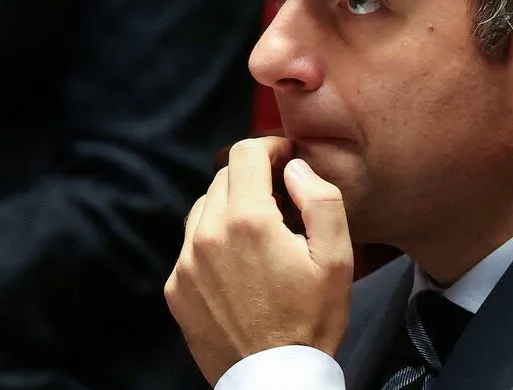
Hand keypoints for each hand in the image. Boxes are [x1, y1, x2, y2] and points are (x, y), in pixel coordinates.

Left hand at [164, 137, 354, 385]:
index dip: (269, 146)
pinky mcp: (175, 288)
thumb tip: (295, 168)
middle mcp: (207, 235)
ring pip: (203, 208)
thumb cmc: (311, 323)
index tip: (285, 157)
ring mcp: (185, 263)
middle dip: (252, 177)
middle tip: (279, 196)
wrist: (273, 382)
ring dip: (229, 205)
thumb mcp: (336, 260)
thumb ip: (320, 200)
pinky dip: (212, 239)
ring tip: (258, 230)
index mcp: (247, 220)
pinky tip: (238, 262)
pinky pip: (191, 244)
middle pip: (223, 177)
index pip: (244, 153)